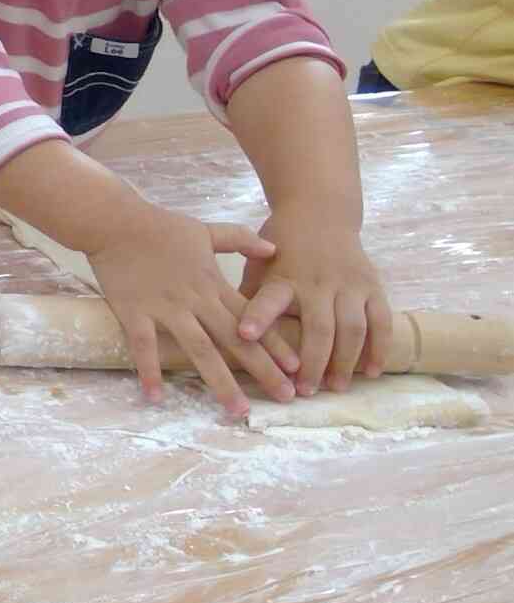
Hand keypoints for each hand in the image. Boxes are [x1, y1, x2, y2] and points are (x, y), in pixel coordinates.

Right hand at [85, 204, 298, 417]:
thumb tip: (274, 249)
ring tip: (238, 410)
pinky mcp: (134, 312)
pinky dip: (150, 370)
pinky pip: (143, 346)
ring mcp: (164, 308)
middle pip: (233, 340)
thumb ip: (239, 239)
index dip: (275, 343)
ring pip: (198, 349)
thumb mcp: (205, 230)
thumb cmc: (159, 226)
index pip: (250, 318)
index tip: (297, 368)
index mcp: (211, 283)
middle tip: (285, 398)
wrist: (113, 222)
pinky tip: (156, 397)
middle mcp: (194, 300)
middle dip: (262, 370)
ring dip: (220, 381)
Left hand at [238, 215, 390, 395]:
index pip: (268, 299)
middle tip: (303, 391)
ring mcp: (349, 285)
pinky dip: (378, 348)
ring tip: (335, 387)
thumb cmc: (280, 246)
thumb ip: (248, 294)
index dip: (257, 318)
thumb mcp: (257, 263)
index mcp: (284, 278)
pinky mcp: (372, 286)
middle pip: (319, 329)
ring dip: (344, 362)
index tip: (245, 336)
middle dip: (312, 363)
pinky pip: (381, 321)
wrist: (318, 211)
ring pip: (352, 329)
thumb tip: (222, 327)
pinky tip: (370, 372)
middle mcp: (318, 282)